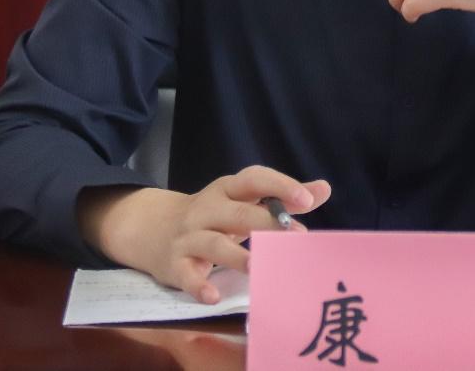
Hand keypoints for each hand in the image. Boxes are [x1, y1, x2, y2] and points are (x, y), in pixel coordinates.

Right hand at [78, 166, 330, 302]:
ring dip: (237, 256)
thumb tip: (323, 189)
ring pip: (213, 244)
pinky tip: (213, 295)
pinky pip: (186, 275)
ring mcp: (189, 237)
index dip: (280, 186)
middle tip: (296, 239)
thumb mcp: (241, 200)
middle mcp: (207, 209)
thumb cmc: (213, 215)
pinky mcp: (175, 264)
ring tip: (260, 267)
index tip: (307, 199)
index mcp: (227, 190)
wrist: (151, 228)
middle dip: (267, 225)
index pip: (253, 180)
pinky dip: (199, 285)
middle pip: (238, 214)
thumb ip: (281, 197)